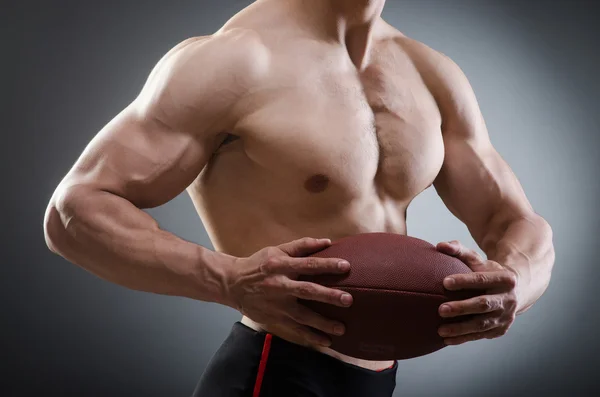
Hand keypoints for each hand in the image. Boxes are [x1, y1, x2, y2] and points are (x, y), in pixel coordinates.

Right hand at [225, 237, 352, 346]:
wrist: (233, 284)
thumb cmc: (259, 264)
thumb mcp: (277, 250)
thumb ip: (301, 246)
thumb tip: (327, 241)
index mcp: (280, 265)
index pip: (308, 264)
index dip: (327, 265)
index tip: (346, 266)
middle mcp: (279, 286)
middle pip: (307, 291)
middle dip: (328, 296)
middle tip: (348, 300)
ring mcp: (276, 305)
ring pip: (302, 316)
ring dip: (322, 323)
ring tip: (341, 328)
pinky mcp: (273, 319)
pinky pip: (294, 330)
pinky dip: (310, 336)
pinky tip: (326, 341)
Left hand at [435, 240, 518, 344]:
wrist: (515, 290)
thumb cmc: (488, 272)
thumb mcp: (477, 260)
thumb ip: (458, 251)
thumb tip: (440, 245)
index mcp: (504, 279)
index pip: (481, 279)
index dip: (464, 281)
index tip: (445, 282)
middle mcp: (508, 299)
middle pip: (483, 304)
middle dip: (462, 308)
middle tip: (441, 310)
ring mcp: (506, 316)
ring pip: (482, 324)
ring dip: (461, 329)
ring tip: (440, 330)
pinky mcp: (501, 329)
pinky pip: (481, 335)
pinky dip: (464, 338)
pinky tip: (447, 339)